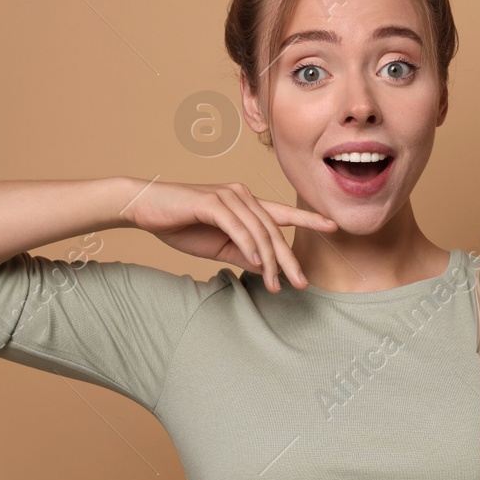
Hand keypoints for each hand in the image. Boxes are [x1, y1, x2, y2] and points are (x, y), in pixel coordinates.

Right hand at [120, 179, 336, 292]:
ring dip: (268, 260)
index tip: (334, 226)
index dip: (309, 218)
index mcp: (246, 204)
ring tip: (275, 284)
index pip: (283, 213)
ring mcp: (228, 196)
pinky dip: (247, 244)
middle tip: (302, 282)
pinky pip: (236, 226)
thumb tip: (265, 267)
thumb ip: (242, 254)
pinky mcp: (211, 201)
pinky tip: (255, 262)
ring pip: (258, 230)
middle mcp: (242, 195)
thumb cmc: (180, 225)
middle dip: (289, 259)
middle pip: (274, 229)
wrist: (144, 208)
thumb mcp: (217, 246)